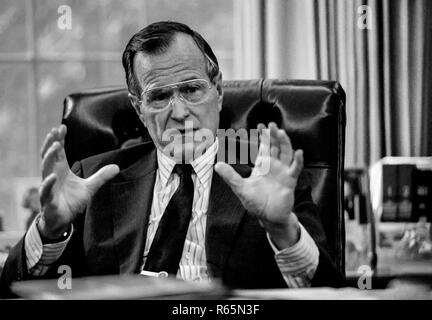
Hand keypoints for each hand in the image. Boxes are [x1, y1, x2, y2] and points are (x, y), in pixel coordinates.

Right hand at [38, 124, 118, 239]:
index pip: (59, 152)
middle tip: (55, 131)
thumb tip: (117, 167)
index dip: (59, 139)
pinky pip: (45, 190)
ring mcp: (48, 187)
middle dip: (52, 143)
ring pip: (45, 169)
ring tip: (55, 147)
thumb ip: (101, 176)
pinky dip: (47, 183)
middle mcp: (52, 175)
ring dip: (49, 158)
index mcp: (61, 170)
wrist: (62, 220)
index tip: (62, 127)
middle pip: (49, 156)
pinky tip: (51, 177)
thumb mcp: (90, 187)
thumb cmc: (71, 201)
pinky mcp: (47, 200)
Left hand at [215, 122, 303, 248]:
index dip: (263, 136)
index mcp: (262, 165)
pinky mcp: (290, 181)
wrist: (268, 217)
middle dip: (274, 135)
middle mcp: (274, 166)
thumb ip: (231, 176)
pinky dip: (298, 161)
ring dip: (285, 143)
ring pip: (286, 154)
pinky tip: (298, 153)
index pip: (263, 147)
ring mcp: (283, 172)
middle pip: (275, 146)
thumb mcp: (241, 188)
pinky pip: (296, 169)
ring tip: (282, 133)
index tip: (260, 125)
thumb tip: (217, 165)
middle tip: (271, 125)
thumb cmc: (256, 202)